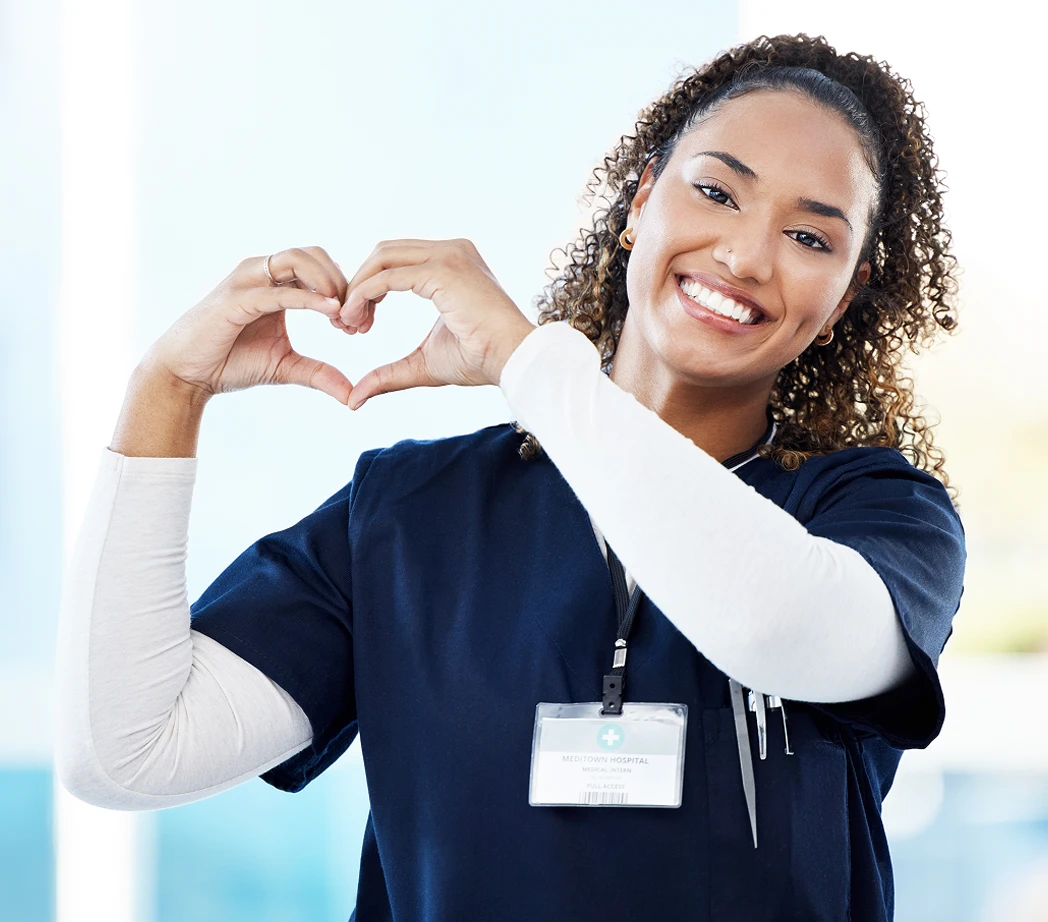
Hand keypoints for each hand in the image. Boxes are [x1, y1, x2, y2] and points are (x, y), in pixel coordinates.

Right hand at [141, 246, 356, 404]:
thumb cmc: (231, 363)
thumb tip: (353, 395)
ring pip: (298, 260)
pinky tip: (330, 311)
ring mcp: (247, 281)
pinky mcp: (236, 299)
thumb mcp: (286, 367)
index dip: (347, 290)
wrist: (187, 374)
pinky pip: (279, 290)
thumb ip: (320, 374)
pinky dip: (308, 298)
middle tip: (357, 320)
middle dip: (344, 282)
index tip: (362, 324)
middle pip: (315, 254)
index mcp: (275, 282)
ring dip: (329, 283)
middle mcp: (261, 273)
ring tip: (344, 315)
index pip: (321, 267)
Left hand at [338, 238, 536, 408]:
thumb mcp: (424, 364)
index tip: (357, 323)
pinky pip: (388, 276)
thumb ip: (389, 373)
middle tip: (347, 324)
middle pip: (384, 252)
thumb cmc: (480, 361)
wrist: (513, 361)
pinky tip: (357, 319)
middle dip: (358, 284)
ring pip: (382, 257)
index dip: (369, 287)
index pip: (396, 260)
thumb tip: (354, 399)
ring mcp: (448, 256)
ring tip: (350, 323)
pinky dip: (365, 294)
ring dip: (358, 289)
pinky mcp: (443, 271)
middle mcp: (450, 250)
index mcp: (451, 263)